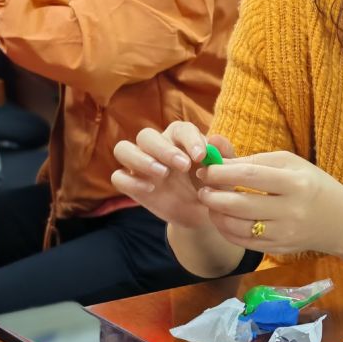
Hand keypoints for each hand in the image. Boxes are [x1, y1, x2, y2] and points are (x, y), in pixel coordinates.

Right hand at [112, 122, 236, 230]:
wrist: (203, 213)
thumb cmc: (213, 186)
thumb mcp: (224, 173)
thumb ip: (224, 155)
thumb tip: (214, 139)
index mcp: (180, 139)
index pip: (180, 128)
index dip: (190, 139)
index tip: (202, 156)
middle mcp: (157, 148)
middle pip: (146, 135)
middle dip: (164, 149)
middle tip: (184, 166)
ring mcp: (141, 165)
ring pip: (123, 149)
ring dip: (141, 159)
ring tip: (163, 173)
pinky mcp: (132, 184)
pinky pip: (118, 177)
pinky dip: (130, 180)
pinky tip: (150, 189)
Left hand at [193, 151, 342, 254]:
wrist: (340, 220)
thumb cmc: (313, 184)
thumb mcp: (292, 164)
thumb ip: (256, 161)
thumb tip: (220, 163)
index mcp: (295, 183)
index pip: (250, 176)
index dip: (222, 173)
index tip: (206, 169)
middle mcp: (290, 211)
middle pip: (240, 205)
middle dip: (214, 196)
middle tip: (202, 188)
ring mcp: (284, 234)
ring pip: (238, 227)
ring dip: (216, 215)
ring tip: (210, 203)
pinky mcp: (278, 249)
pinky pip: (243, 242)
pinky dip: (226, 230)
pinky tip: (222, 218)